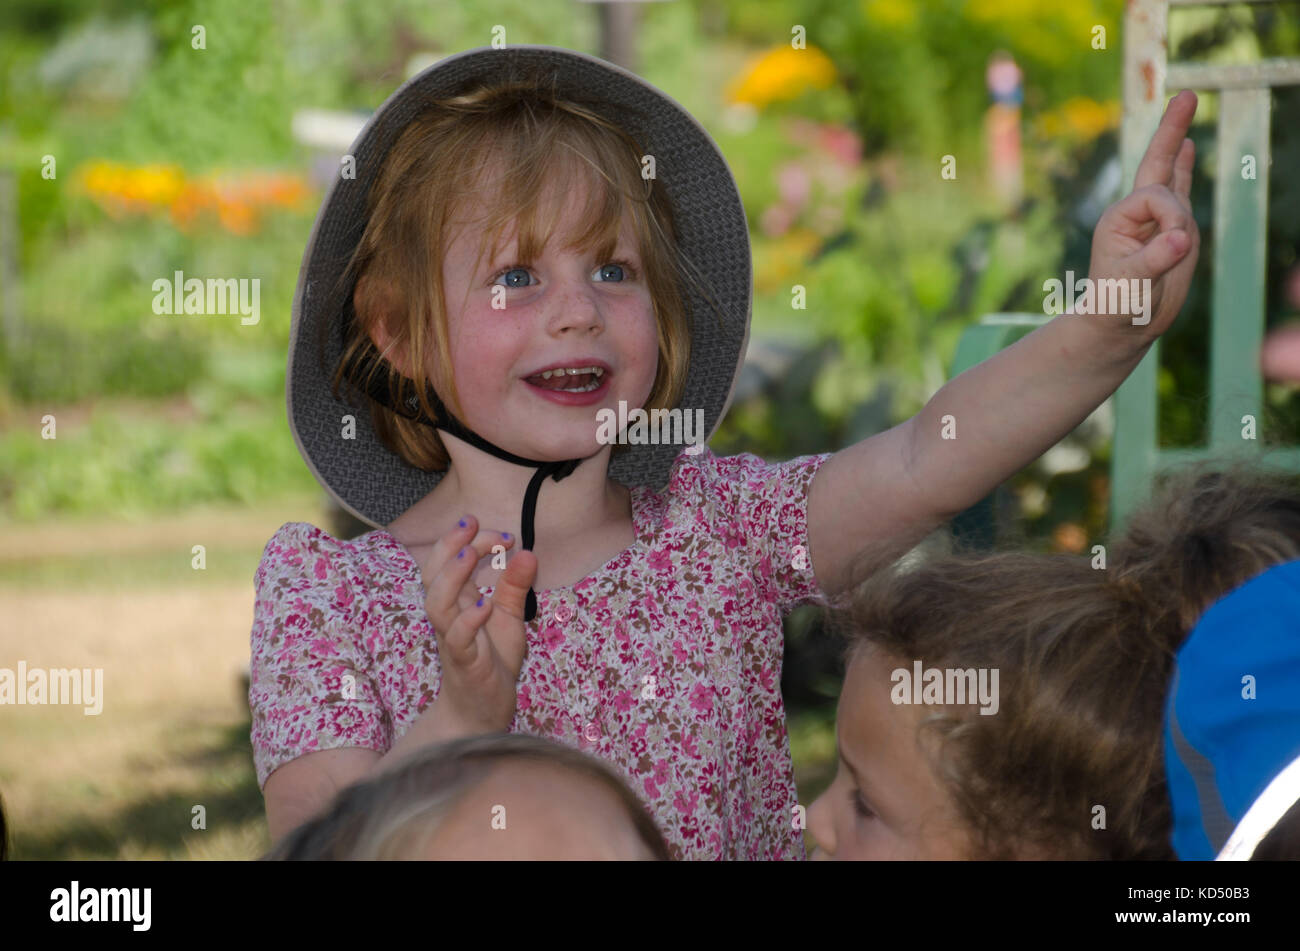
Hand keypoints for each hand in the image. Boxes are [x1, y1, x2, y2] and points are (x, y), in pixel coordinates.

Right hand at [419, 515, 537, 735]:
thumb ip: (514, 586)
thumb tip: (528, 552)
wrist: (482, 711)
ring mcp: (452, 639)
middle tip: (475, 525)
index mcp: (457, 601)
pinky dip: (468, 620)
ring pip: (436, 604)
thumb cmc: (491, 660)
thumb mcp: (508, 617)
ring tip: (470, 555)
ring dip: (452, 577)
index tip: (501, 532)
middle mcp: (448, 617)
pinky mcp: (463, 662)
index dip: (468, 540)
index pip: (450, 560)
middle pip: (433, 575)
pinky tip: (486, 605)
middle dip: (450, 546)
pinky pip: (456, 639)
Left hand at [1085, 89, 1199, 343]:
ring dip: (1180, 143)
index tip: (1177, 246)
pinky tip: (1188, 147)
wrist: (1120, 326)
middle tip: (1185, 93)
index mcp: (1119, 219)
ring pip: (1172, 175)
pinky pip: (1180, 191)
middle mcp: (1136, 214)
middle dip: (1171, 129)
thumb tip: (1181, 238)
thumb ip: (1154, 261)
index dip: (1172, 217)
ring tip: (1185, 103)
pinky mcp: (1172, 231)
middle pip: (1156, 163)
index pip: (1158, 197)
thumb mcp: (1131, 286)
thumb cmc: (1115, 308)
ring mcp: (1156, 221)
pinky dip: (1185, 168)